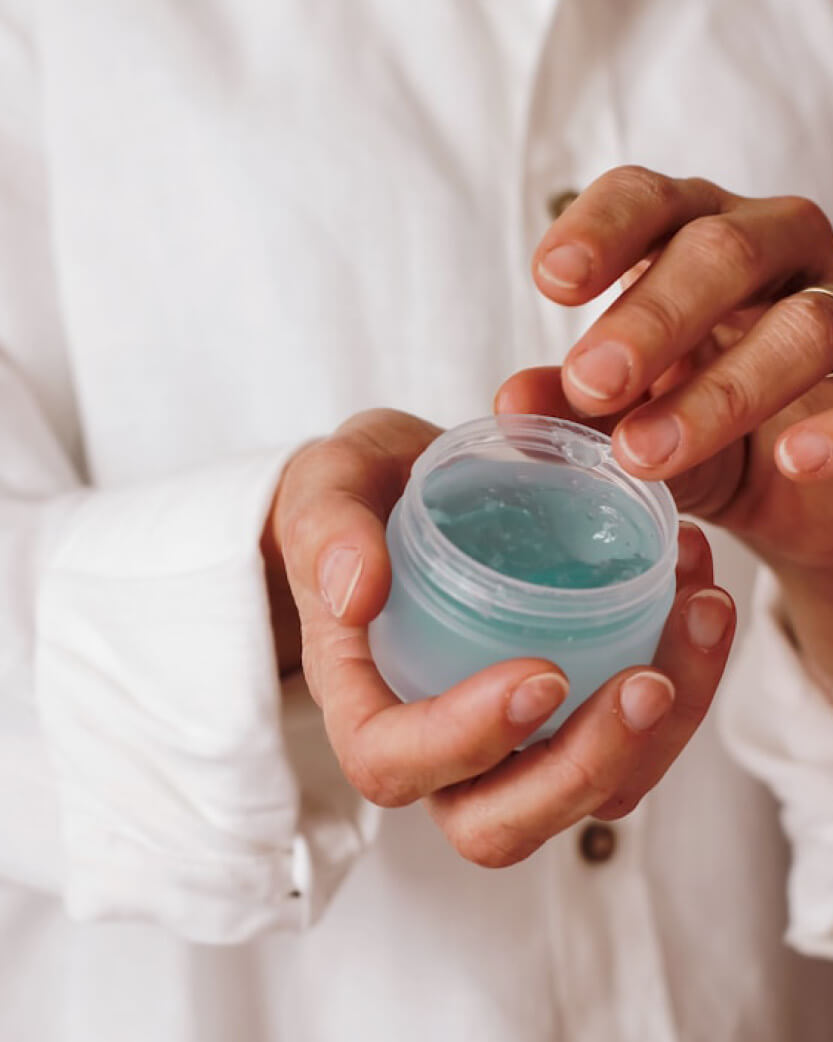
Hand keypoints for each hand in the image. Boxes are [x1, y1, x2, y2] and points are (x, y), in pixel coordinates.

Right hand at [263, 408, 734, 865]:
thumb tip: (357, 590)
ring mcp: (506, 739)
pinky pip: (626, 740)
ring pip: (582, 794)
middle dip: (582, 771)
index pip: (394, 763)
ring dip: (659, 731)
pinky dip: (684, 680)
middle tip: (649, 682)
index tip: (542, 674)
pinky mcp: (563, 710)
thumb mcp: (327, 488)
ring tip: (699, 613)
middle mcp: (435, 743)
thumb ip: (328, 530)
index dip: (466, 743)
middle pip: (497, 823)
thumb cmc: (356, 497)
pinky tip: (698, 594)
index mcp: (363, 699)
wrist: (406, 488)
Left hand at [498, 166, 832, 683]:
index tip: (553, 279)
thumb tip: (511, 402)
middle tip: (589, 381)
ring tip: (644, 452)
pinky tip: (796, 460)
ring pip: (804, 322)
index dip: (603, 229)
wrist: (792, 487)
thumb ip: (577, 412)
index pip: (649, 199)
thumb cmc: (700, 428)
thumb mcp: (632, 418)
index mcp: (692, 241)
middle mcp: (772, 253)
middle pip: (721, 251)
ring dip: (724, 391)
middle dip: (651, 317)